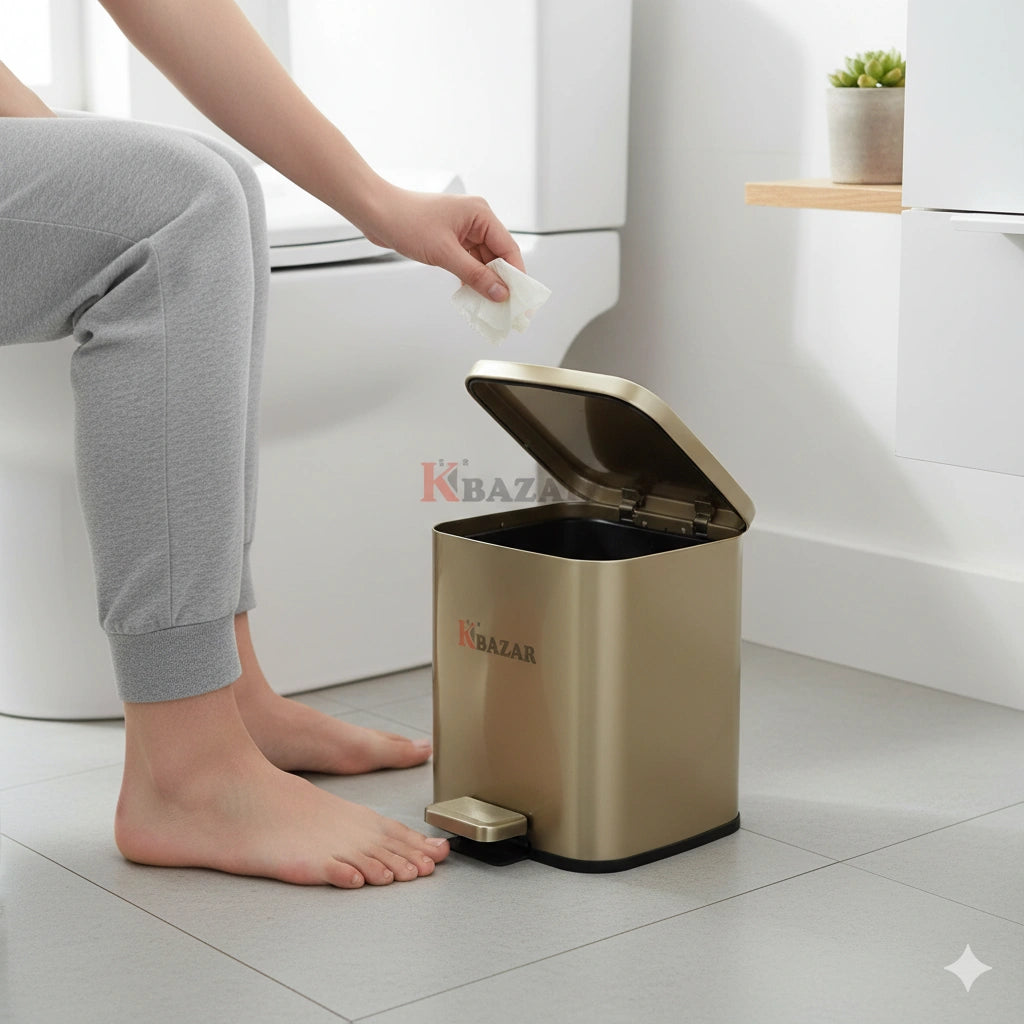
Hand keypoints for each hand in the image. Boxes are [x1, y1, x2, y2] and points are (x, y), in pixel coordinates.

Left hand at [362, 185, 524, 301]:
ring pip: (483, 261)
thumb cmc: (406, 220)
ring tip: (490, 305)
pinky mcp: (450, 239)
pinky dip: (471, 278)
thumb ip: (474, 275)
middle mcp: (475, 220)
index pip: (508, 248)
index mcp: (480, 214)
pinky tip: (473, 294)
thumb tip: (498, 292)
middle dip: (501, 281)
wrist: (376, 213)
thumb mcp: (444, 253)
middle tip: (507, 306)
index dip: (517, 275)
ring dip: (485, 282)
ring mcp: (462, 230)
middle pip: (498, 256)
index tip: (521, 297)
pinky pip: (468, 262)